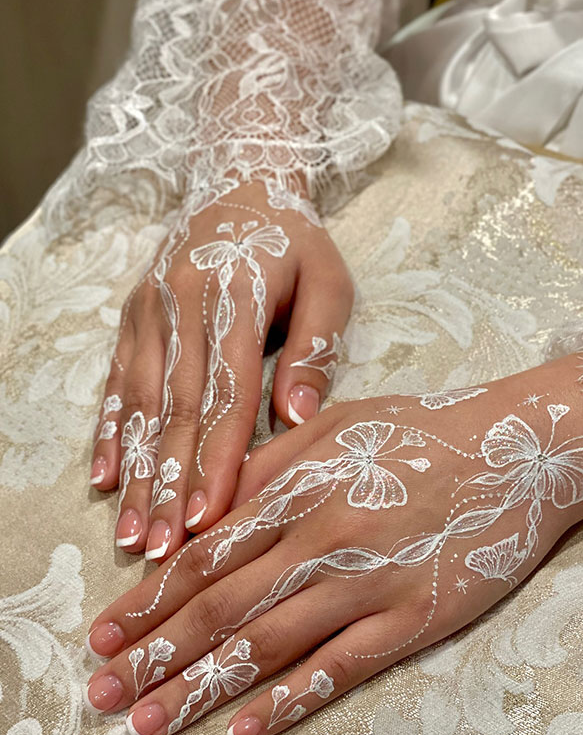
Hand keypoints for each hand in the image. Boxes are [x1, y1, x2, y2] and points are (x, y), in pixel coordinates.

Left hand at [83, 354, 582, 734]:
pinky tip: (244, 729)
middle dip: (155, 654)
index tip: (104, 632)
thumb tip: (206, 510)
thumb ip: (267, 465)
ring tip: (149, 723)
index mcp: (298, 489)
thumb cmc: (420, 433)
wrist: (518, 450)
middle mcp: (322, 539)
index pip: (206, 554)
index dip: (150, 598)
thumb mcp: (334, 426)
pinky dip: (288, 701)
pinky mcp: (410, 618)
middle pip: (222, 607)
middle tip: (103, 692)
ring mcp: (366, 582)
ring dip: (202, 688)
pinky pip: (339, 667)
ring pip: (267, 645)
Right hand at [89, 178, 351, 562]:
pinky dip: (106, 433)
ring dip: (134, 472)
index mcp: (233, 301)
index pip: (224, 397)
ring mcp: (149, 315)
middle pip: (174, 411)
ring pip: (137, 405)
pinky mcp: (131, 319)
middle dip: (167, 485)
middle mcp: (181, 310)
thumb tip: (296, 417)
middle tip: (160, 548)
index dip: (215, 461)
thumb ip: (313, 348)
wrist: (241, 186)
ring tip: (130, 531)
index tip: (207, 519)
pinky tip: (102, 478)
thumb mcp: (328, 284)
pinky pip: (114, 382)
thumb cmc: (295, 245)